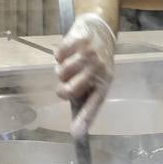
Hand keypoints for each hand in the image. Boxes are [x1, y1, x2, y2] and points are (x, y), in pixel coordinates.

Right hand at [54, 13, 114, 136]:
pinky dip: (59, 54)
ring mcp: (89, 54)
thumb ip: (86, 95)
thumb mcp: (98, 78)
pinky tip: (68, 51)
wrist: (100, 30)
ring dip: (61, 69)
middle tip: (64, 84)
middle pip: (70, 90)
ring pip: (61, 72)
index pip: (94, 104)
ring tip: (70, 63)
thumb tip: (76, 126)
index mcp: (104, 83)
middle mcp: (98, 70)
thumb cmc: (97, 60)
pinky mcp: (79, 41)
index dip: (84, 119)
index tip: (75, 133)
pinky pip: (58, 55)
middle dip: (62, 90)